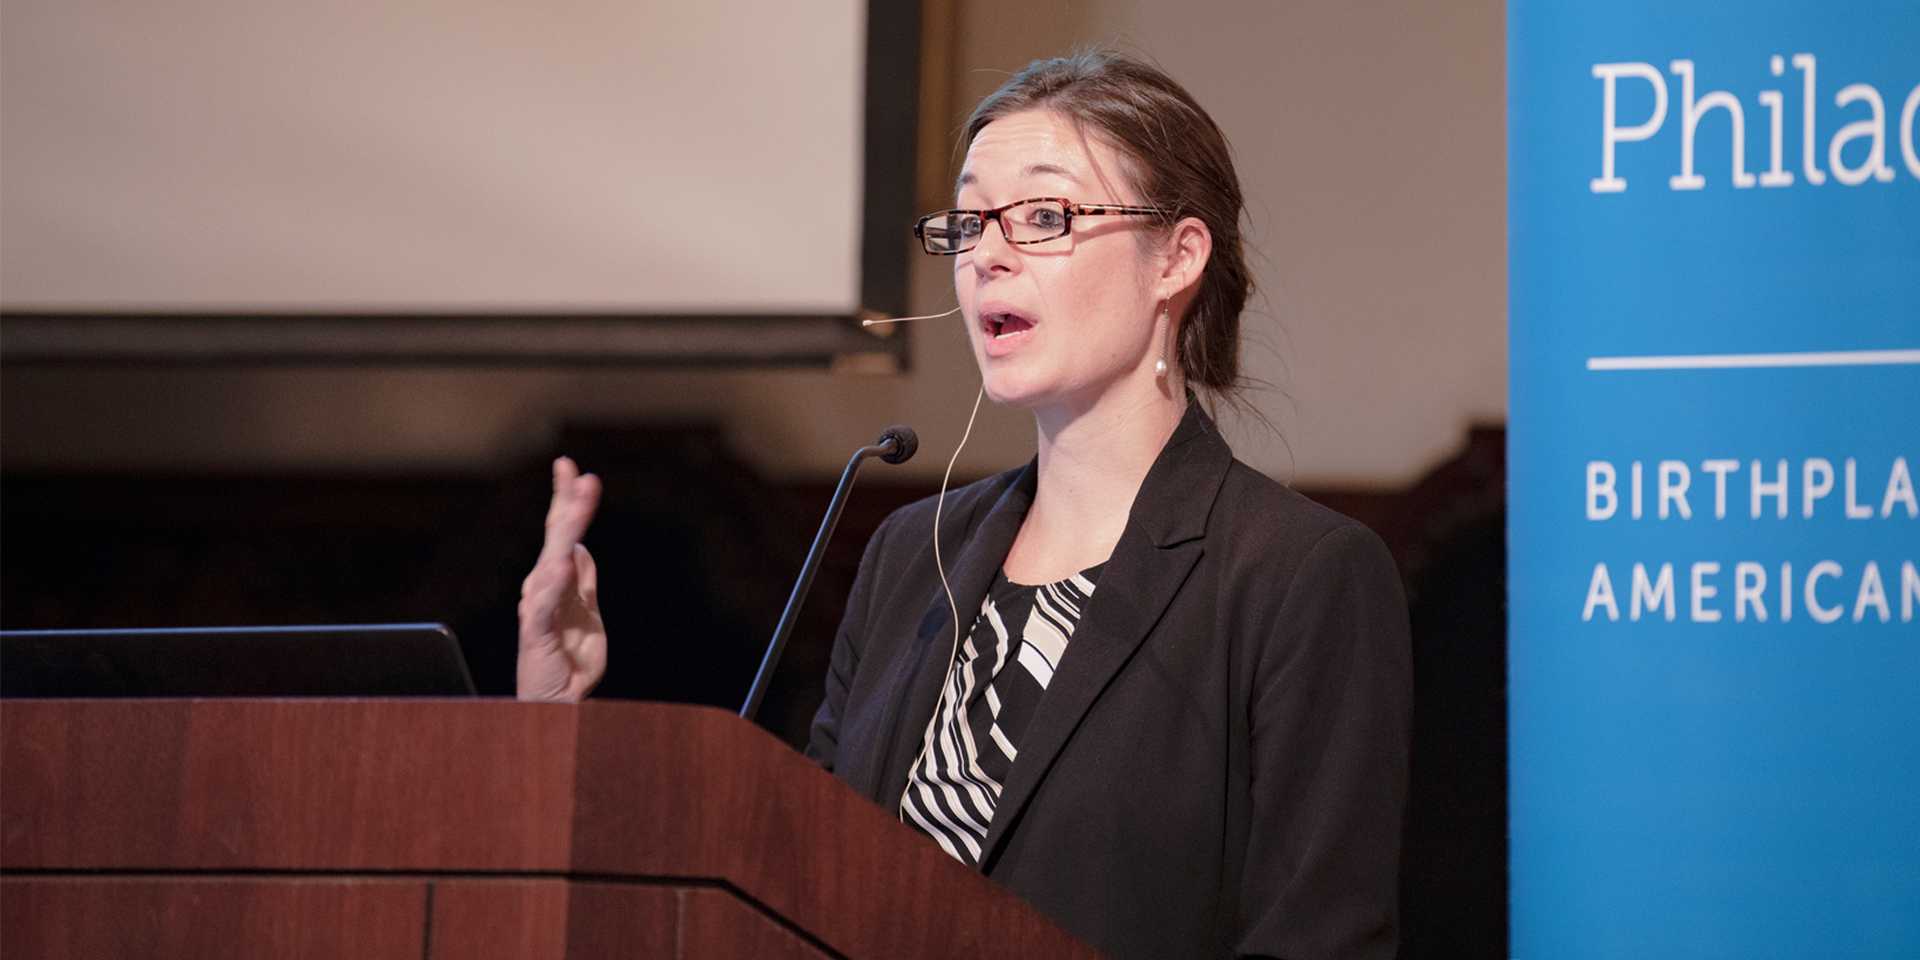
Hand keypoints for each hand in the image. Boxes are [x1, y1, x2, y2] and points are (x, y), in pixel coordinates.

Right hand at [516, 456, 606, 701]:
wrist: (560, 703)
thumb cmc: (570, 660)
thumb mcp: (587, 613)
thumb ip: (583, 582)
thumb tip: (582, 549)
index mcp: (557, 581)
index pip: (563, 534)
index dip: (567, 501)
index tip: (573, 468)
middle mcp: (543, 588)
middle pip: (556, 538)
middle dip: (566, 503)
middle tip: (574, 470)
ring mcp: (538, 607)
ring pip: (552, 561)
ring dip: (565, 531)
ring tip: (576, 504)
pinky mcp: (537, 632)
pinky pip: (546, 602)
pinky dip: (555, 582)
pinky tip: (565, 561)